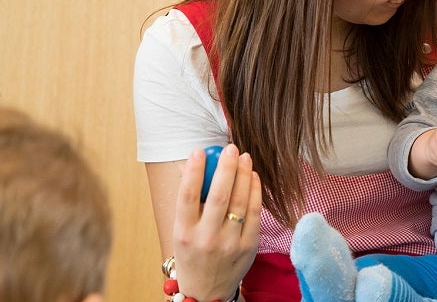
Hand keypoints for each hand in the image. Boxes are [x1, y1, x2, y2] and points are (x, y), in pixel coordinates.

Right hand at [173, 144, 261, 300]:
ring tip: (244, 157)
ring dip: (243, 175)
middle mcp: (205, 239)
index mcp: (183, 232)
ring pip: (240, 203)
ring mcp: (229, 244)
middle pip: (218, 196)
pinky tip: (253, 177)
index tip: (199, 150)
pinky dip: (255, 192)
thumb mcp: (181, 231)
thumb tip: (196, 164)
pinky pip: (254, 214)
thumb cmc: (192, 253)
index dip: (193, 171)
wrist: (206, 291)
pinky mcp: (248, 247)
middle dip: (226, 168)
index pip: (187, 196)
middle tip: (230, 148)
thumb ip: (189, 203)